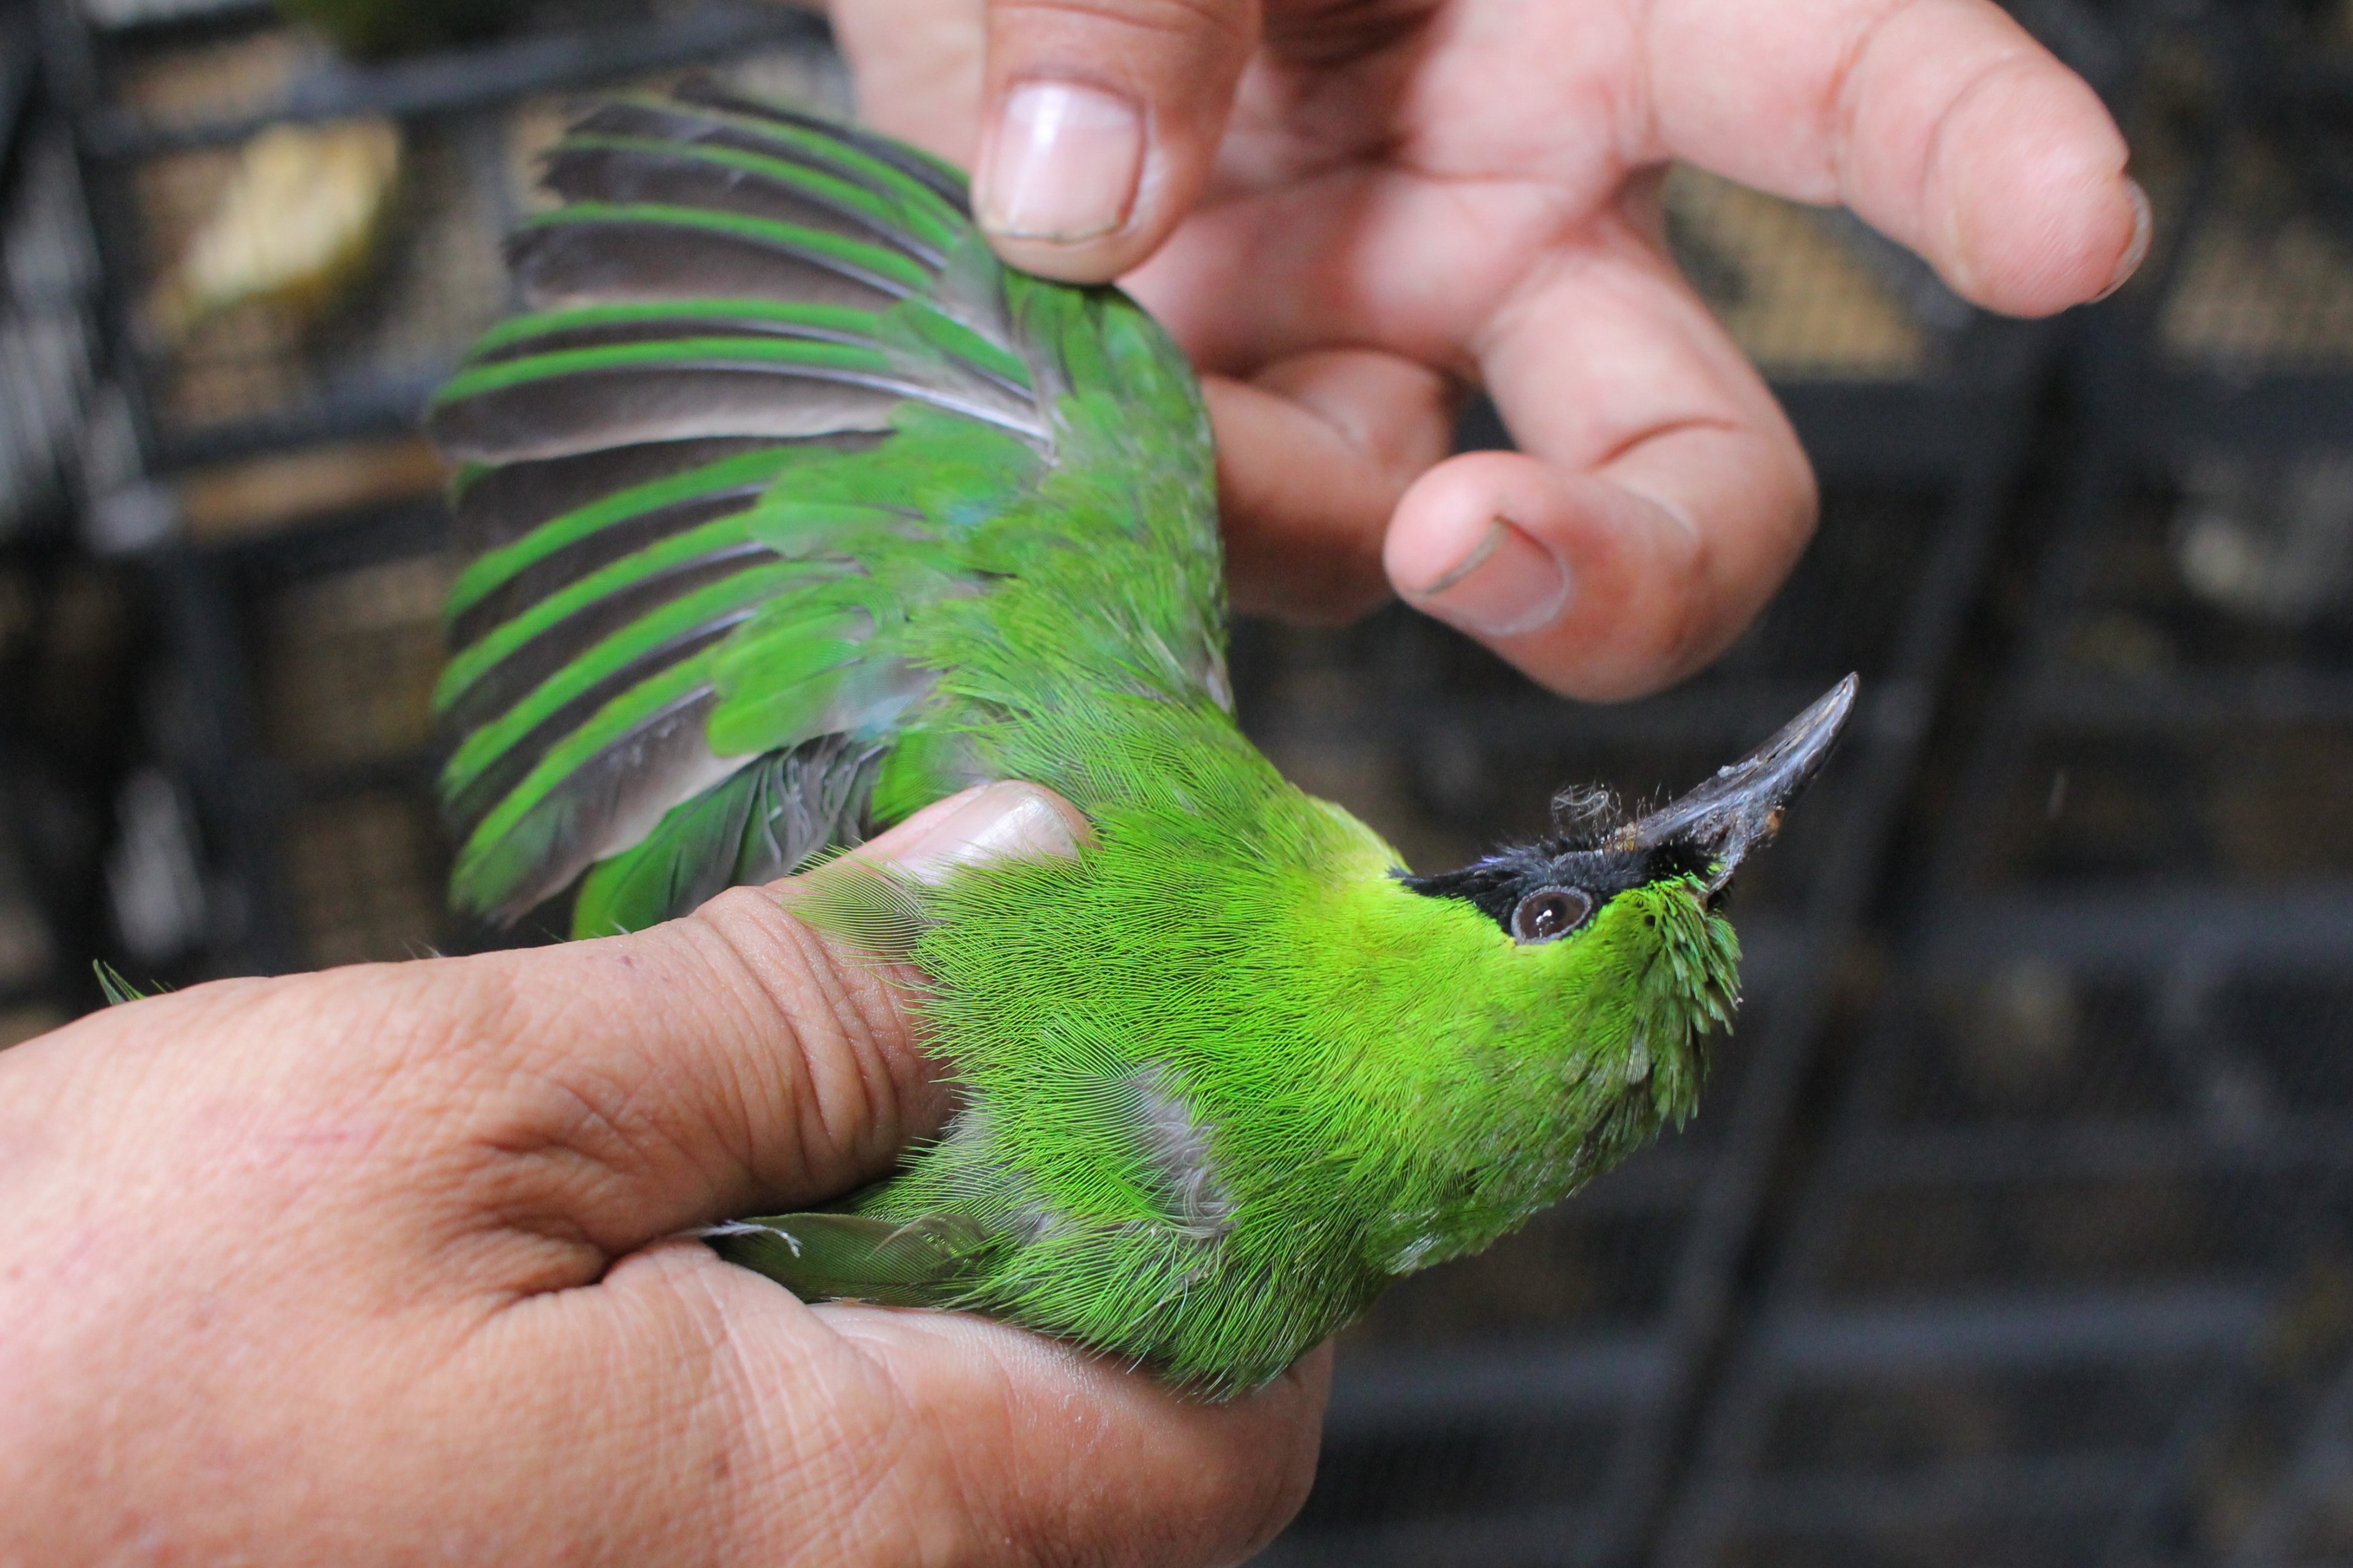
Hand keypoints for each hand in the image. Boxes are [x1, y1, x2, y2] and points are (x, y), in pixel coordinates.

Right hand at [0, 784, 1327, 1564]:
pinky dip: (829, 1336)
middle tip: (1006, 1001)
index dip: (1263, 1216)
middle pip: (1113, 1452)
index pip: (1226, 1421)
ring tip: (848, 1072)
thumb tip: (1034, 870)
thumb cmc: (61, 1374)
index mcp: (838, 1536)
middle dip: (1097, 1207)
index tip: (1211, 1031)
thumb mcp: (451, 1110)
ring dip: (954, 1260)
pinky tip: (730, 1201)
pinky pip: (818, 1501)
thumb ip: (787, 1006)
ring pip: (968, 1469)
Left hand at [831, 0, 2145, 697]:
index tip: (2068, 236)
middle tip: (1482, 550)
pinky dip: (1182, 520)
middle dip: (1642, 558)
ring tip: (1178, 443)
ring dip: (1323, 538)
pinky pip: (1254, 529)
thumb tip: (1076, 206)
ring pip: (1464, 539)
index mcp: (1611, 18)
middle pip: (1694, 454)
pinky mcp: (1244, 418)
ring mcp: (1389, 340)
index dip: (1970, 156)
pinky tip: (1098, 456)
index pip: (1843, 85)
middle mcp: (1531, 215)